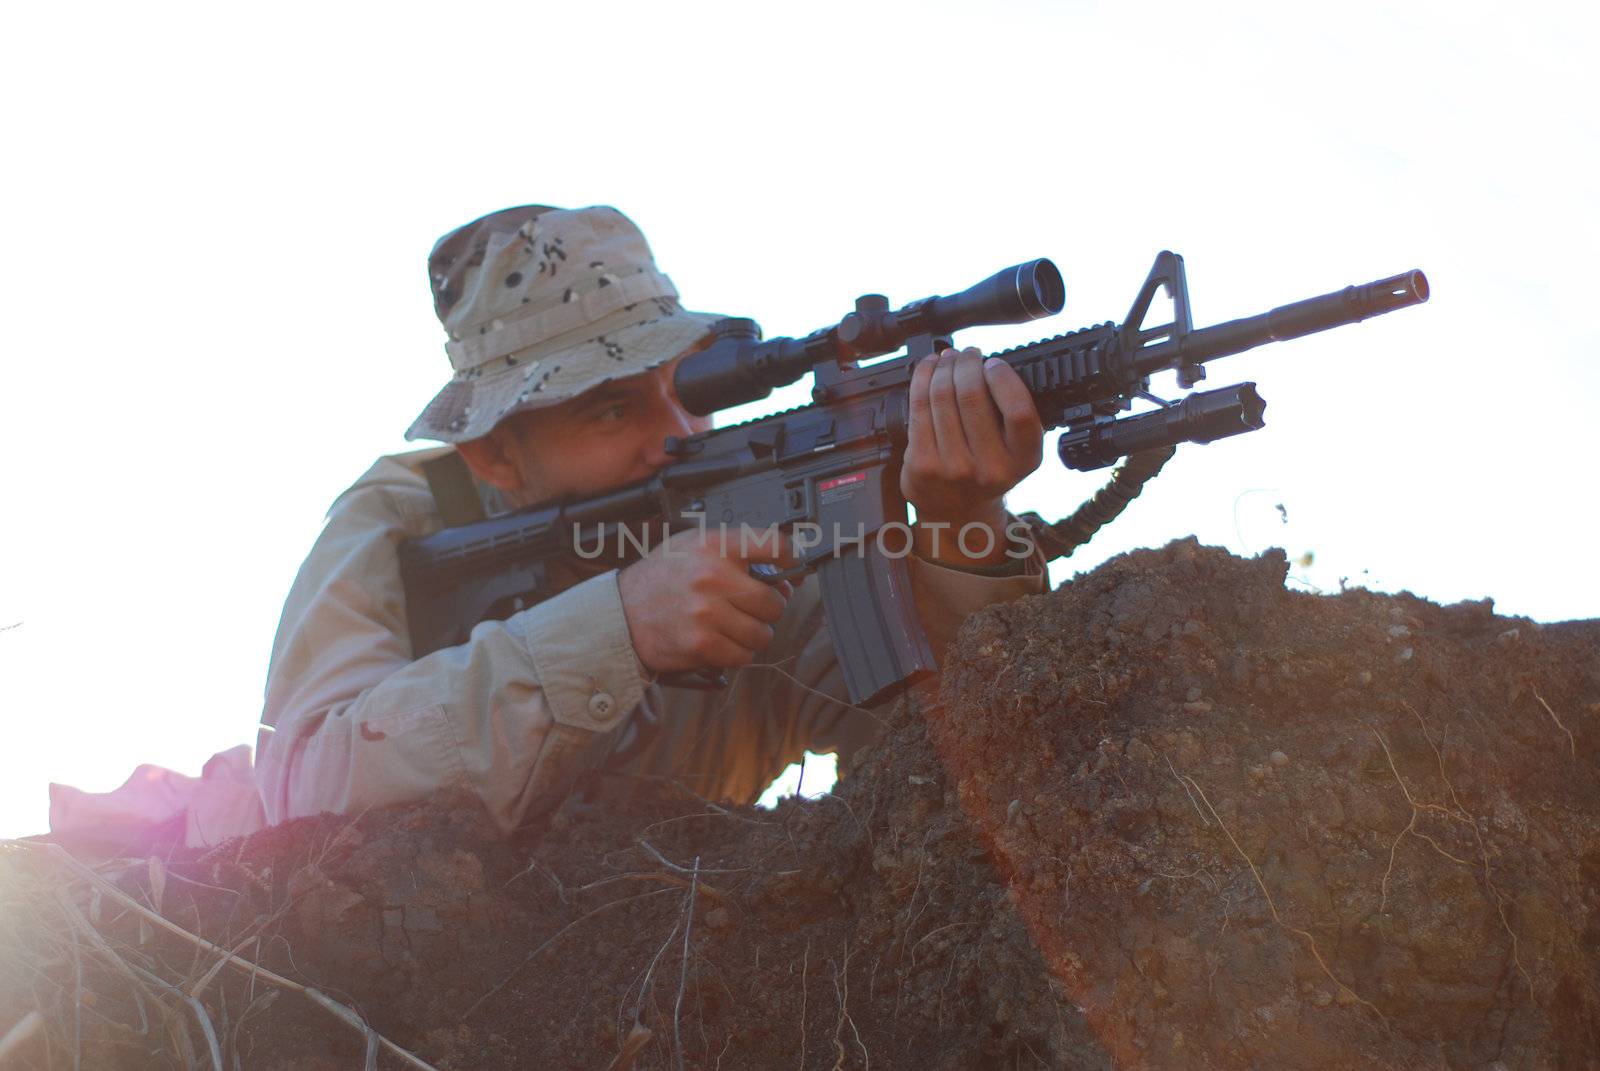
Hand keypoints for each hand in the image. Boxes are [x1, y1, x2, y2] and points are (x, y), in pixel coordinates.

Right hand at [618, 526, 794, 672]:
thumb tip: (782, 573)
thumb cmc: (659, 580)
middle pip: (774, 601)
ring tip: (733, 627)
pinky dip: (736, 653)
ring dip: (752, 634)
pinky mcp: (702, 643)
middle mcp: (712, 576)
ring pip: (762, 633)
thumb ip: (733, 552)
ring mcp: (707, 612)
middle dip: (767, 609)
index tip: (790, 569)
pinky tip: (720, 642)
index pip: (774, 546)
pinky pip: (743, 655)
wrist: (620, 614)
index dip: (790, 560)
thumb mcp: (691, 547)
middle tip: (752, 608)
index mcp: (713, 545)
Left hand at [900, 347, 1042, 561]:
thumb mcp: (1016, 450)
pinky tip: (929, 369)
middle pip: (972, 396)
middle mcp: (991, 469)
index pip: (1018, 411)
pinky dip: (922, 378)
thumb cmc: (987, 468)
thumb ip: (1013, 415)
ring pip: (942, 396)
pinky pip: (919, 406)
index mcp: (1023, 460)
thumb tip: (988, 363)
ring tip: (949, 358)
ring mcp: (954, 468)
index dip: (1003, 378)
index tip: (994, 364)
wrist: (957, 509)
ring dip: (944, 366)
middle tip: (968, 354)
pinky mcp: (923, 464)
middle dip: (967, 363)